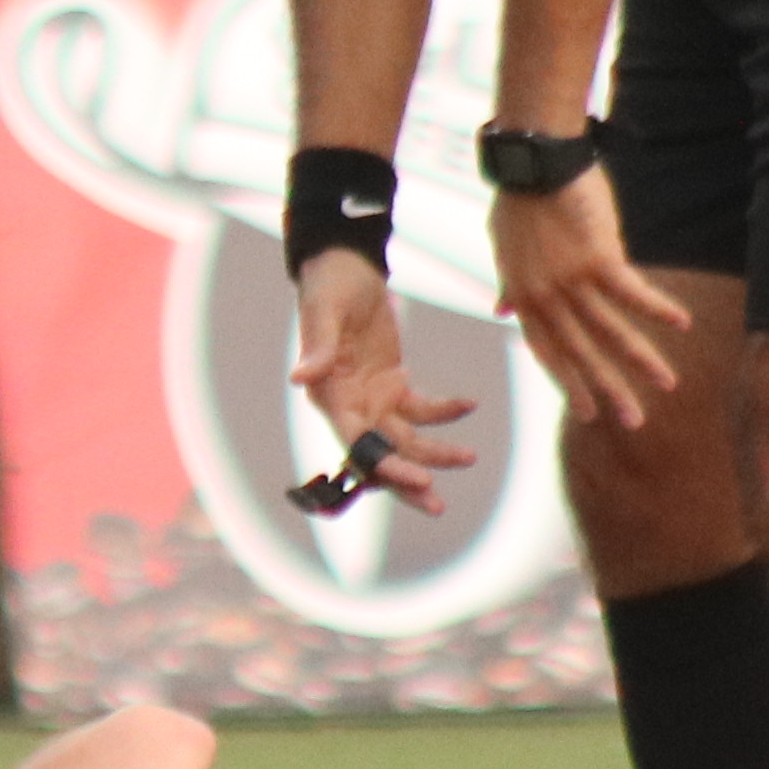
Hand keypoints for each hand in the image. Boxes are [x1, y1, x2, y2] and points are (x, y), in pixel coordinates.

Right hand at [285, 255, 477, 509]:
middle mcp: (349, 406)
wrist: (346, 263)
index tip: (417, 479)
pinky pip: (422, 408)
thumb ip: (319, 347)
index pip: (357, 443)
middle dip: (408, 481)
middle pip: (380, 455)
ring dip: (435, 453)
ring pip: (406, 440)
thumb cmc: (329, 285)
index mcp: (329, 396)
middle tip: (437, 505)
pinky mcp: (393, 384)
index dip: (384, 464)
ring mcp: (372, 398)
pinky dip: (445, 410)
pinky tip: (469, 403)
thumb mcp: (324, 311)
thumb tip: (298, 378)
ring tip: (469, 457)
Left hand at [488, 157, 692, 428]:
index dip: (569, 383)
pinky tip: (683, 324)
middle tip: (633, 422)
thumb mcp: (503, 248)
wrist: (534, 162)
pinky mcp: (598, 257)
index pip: (548, 352)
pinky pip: (632, 292)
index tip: (588, 411)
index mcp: (523, 297)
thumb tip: (500, 310)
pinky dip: (658, 308)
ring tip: (668, 384)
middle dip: (610, 390)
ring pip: (611, 331)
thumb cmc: (519, 200)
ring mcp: (571, 280)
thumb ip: (508, 284)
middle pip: (582, 354)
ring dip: (642, 360)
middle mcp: (546, 297)